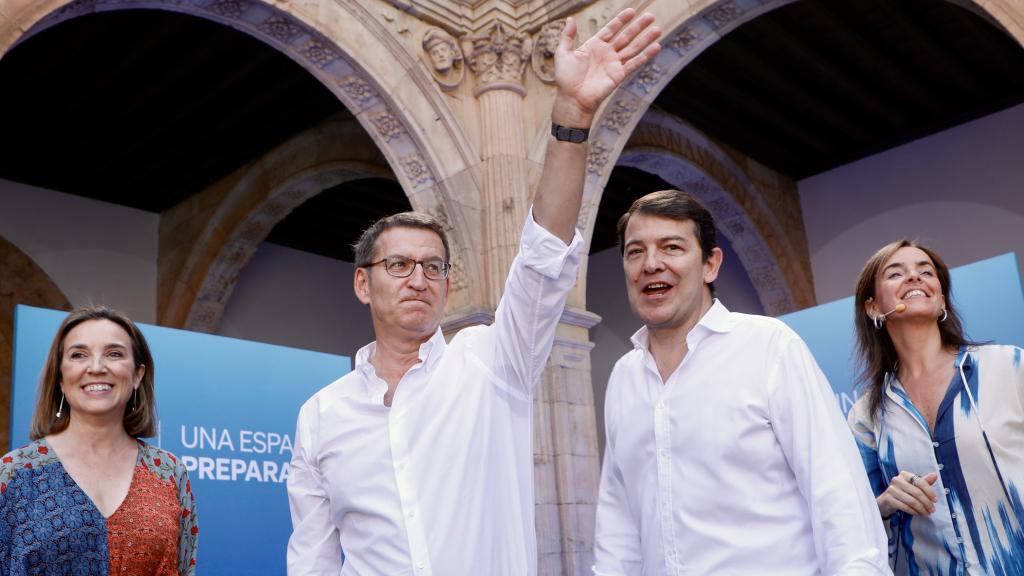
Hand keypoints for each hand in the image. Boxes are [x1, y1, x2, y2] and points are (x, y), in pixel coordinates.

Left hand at [552, 9, 661, 126]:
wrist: (572, 99)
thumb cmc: (566, 79)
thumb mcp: (563, 54)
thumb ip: (567, 36)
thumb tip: (570, 19)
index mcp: (594, 45)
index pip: (611, 29)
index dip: (621, 20)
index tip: (631, 11)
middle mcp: (607, 53)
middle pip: (626, 36)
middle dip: (638, 27)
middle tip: (651, 16)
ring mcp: (614, 64)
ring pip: (633, 48)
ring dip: (646, 39)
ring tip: (658, 29)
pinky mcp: (619, 75)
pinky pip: (635, 63)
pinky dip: (646, 56)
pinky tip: (657, 47)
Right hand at [877, 471, 938, 517]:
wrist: (887, 500)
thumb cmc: (903, 492)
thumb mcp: (914, 486)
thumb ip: (924, 481)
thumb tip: (935, 475)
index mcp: (905, 475)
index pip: (920, 482)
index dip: (930, 492)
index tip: (935, 500)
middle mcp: (897, 480)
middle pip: (917, 492)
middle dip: (927, 503)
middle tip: (932, 510)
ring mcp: (891, 489)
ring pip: (911, 501)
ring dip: (921, 509)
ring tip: (926, 513)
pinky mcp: (888, 499)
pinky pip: (904, 506)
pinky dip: (913, 511)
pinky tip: (917, 513)